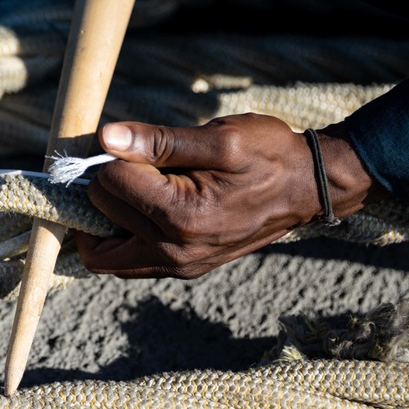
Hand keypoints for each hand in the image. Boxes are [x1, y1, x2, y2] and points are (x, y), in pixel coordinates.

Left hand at [76, 113, 384, 278]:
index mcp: (181, 216)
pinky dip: (118, 237)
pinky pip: (125, 263)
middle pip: (98, 213)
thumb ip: (159, 140)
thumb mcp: (220, 138)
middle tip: (138, 164)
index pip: (108, 182)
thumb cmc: (268, 155)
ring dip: (103, 217)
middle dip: (109, 184)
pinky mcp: (180, 269)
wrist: (309, 188)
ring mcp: (176, 266)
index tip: (142, 145)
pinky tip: (139, 207)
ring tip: (130, 187)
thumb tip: (106, 138)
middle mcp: (173, 251)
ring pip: (103, 253)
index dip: (118, 156)